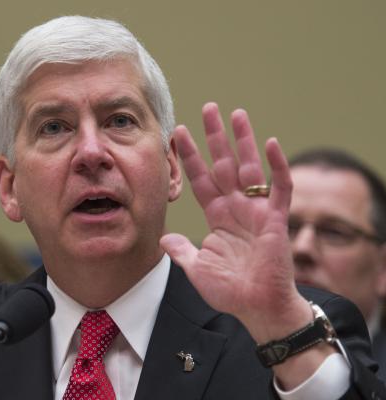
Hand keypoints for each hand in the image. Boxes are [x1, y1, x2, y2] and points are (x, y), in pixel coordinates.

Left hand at [161, 102, 310, 342]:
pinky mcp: (276, 219)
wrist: (257, 308)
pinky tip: (271, 143)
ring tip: (236, 113)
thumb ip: (181, 250)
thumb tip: (162, 237)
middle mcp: (236, 207)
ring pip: (250, 168)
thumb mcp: (196, 268)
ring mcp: (257, 211)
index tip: (178, 132)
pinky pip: (280, 188)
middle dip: (216, 137)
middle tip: (209, 108)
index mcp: (217, 216)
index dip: (190, 156)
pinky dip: (277, 166)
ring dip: (244, 141)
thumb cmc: (230, 290)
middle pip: (224, 164)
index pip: (201, 179)